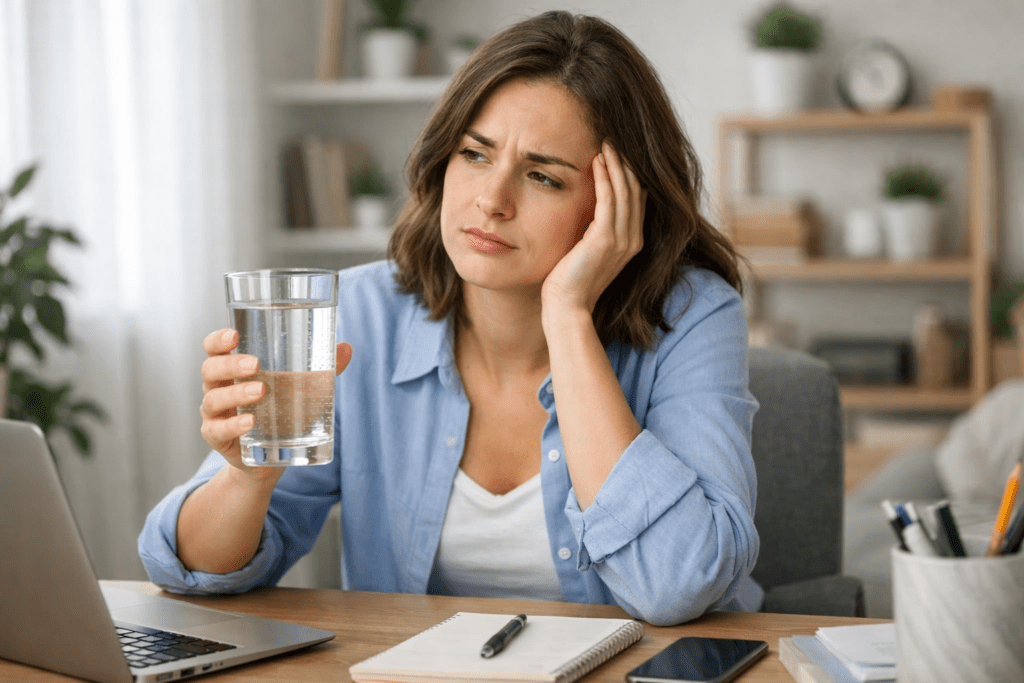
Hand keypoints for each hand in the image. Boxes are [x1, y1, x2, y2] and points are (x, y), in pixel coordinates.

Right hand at [198, 329, 351, 478]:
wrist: (271, 459)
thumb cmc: (282, 414)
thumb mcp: (301, 390)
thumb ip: (321, 370)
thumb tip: (346, 347)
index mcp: (233, 371)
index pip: (214, 349)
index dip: (218, 340)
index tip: (234, 335)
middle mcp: (218, 389)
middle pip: (210, 369)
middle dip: (230, 364)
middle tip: (255, 365)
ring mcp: (215, 415)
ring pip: (213, 400)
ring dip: (236, 394)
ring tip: (260, 391)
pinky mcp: (219, 439)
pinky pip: (217, 431)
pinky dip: (233, 425)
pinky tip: (250, 422)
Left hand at [541, 141, 645, 314]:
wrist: (566, 306)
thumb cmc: (570, 280)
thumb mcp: (587, 248)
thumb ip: (594, 228)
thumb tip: (590, 206)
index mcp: (631, 241)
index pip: (637, 198)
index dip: (629, 174)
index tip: (616, 152)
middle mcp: (632, 239)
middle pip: (635, 190)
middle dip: (625, 163)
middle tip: (613, 138)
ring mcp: (622, 240)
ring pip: (625, 192)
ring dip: (616, 165)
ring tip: (607, 143)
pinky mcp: (605, 240)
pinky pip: (610, 201)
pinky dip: (605, 178)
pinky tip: (597, 161)